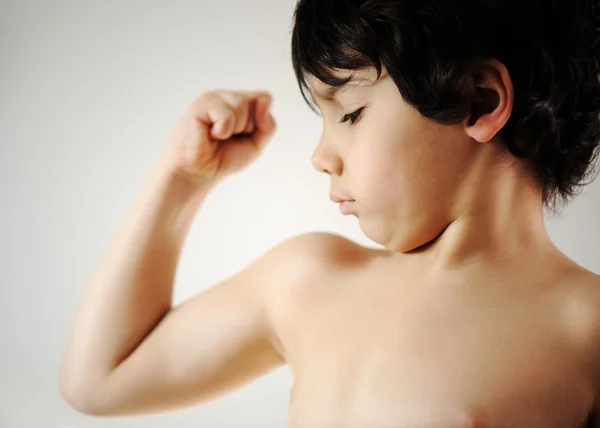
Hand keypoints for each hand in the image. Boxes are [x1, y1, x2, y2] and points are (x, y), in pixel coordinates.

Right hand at [160, 90, 275, 184]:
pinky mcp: (201, 104)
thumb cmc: (223, 158)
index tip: (244, 135)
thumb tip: (264, 101)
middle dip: (247, 127)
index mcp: (239, 102)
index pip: (265, 98)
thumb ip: (268, 124)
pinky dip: (222, 131)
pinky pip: (227, 115)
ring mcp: (214, 98)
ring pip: (243, 104)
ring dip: (234, 129)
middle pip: (257, 101)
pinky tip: (209, 134)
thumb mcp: (256, 144)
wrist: (199, 173)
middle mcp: (226, 96)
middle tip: (227, 138)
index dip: (261, 120)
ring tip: (217, 136)